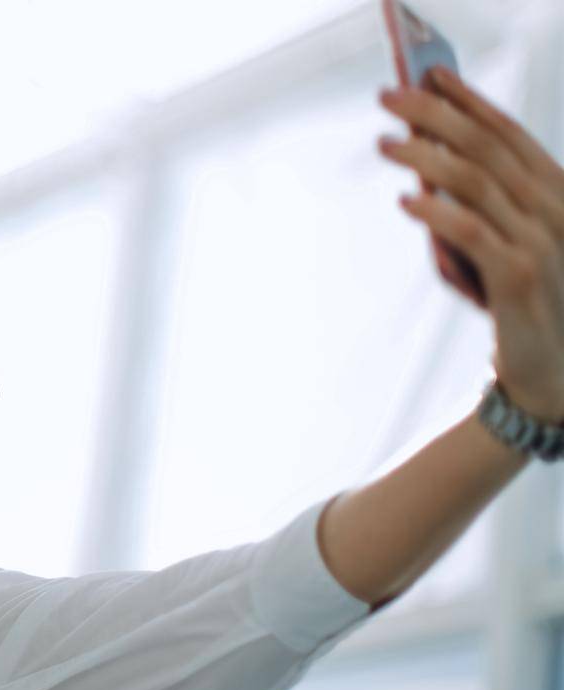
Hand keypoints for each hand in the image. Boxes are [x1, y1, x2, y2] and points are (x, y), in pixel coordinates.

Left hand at [377, 66, 563, 421]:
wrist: (550, 371)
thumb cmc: (518, 300)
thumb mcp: (500, 241)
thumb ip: (475, 205)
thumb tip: (421, 166)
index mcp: (558, 194)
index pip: (510, 134)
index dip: (470, 102)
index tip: (430, 75)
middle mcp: (557, 210)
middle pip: (488, 148)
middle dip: (436, 116)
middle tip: (388, 97)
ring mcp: (544, 241)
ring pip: (477, 182)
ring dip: (425, 156)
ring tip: (384, 144)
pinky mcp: (520, 276)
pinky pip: (473, 232)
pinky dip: (437, 212)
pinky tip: (407, 200)